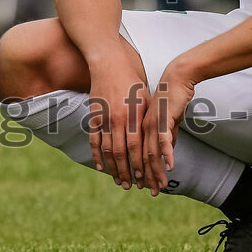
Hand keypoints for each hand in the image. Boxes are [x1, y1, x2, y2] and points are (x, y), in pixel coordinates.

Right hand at [86, 55, 150, 189]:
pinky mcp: (94, 116)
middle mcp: (118, 119)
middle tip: (131, 187)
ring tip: (119, 182)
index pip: (137, 147)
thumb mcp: (145, 98)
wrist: (109, 63)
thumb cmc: (131, 81)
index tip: (144, 179)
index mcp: (134, 115)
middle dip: (128, 172)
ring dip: (113, 168)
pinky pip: (94, 140)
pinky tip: (101, 167)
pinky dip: (97, 155)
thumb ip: (148, 119)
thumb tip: (158, 138)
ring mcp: (104, 119)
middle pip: (122, 153)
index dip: (140, 165)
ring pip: (108, 150)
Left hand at [142, 63, 197, 195]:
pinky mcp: (163, 119)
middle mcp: (143, 128)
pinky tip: (171, 167)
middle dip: (146, 177)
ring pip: (151, 152)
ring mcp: (152, 124)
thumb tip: (169, 151)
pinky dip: (167, 154)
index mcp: (140, 127)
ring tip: (160, 186)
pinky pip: (164, 139)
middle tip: (150, 192)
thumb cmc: (171, 97)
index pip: (136, 154)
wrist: (176, 78)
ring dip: (156, 171)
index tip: (141, 186)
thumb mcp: (167, 120)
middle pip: (141, 157)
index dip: (139, 171)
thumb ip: (166, 135)